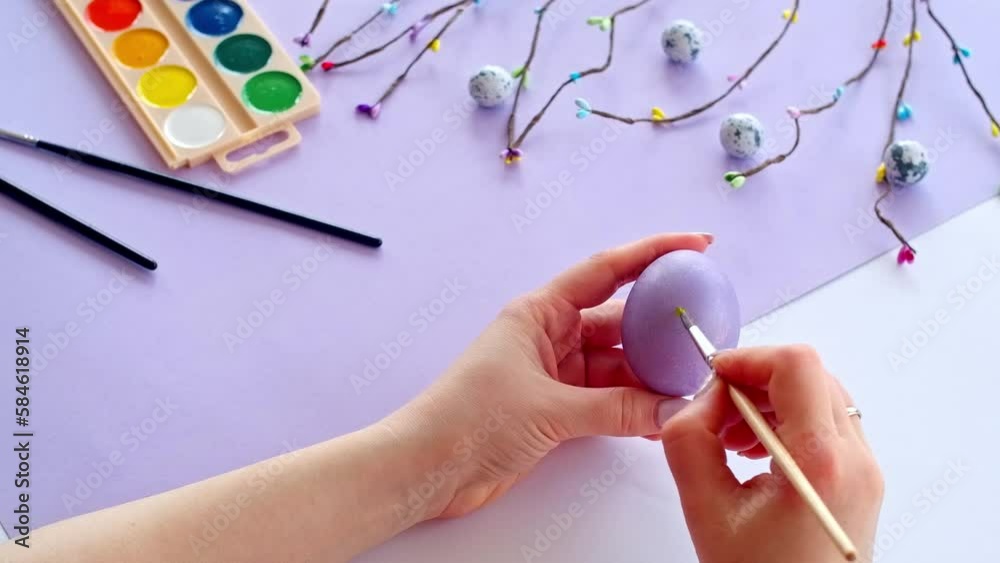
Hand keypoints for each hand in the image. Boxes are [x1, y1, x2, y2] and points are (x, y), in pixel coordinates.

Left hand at [381, 233, 711, 521]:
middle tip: (705, 334)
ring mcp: (555, 373)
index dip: (653, 252)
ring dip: (651, 376)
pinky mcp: (556, 408)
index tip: (696, 244)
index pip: (607, 271)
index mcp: (540, 312)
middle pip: (620, 321)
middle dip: (662, 328)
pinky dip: (633, 407)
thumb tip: (670, 408)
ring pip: (618, 364)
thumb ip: (615, 408)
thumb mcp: (549, 408)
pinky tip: (661, 417)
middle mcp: (551, 336)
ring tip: (692, 384)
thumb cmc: (466, 419)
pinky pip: (608, 398)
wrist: (427, 469)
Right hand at [661, 345, 883, 562]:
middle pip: (810, 374)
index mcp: (822, 463)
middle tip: (716, 410)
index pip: (795, 365)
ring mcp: (867, 470)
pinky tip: (755, 453)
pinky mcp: (863, 481)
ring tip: (731, 438)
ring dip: (770, 400)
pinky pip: (828, 424)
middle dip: (755, 380)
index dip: (747, 358)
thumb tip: (701, 395)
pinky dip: (788, 421)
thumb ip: (689, 438)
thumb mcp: (705, 508)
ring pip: (820, 395)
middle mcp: (857, 460)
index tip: (713, 375)